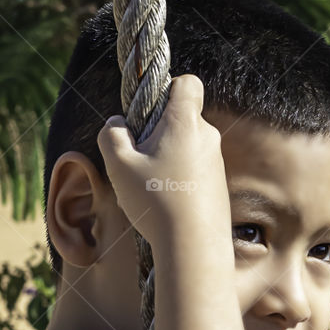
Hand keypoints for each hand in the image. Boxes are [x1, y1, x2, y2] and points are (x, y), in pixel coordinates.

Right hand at [96, 74, 231, 251]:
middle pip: (182, 117)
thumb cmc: (155, 201)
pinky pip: (195, 170)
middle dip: (159, 131)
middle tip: (140, 159)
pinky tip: (166, 204)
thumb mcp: (118, 166)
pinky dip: (179, 179)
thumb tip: (116, 123)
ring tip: (151, 187)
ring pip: (187, 146)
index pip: (187, 82)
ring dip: (168, 158)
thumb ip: (111, 135)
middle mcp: (207, 136)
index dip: (167, 88)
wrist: (194, 246)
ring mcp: (216, 161)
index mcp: (185, 122)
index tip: (149, 111)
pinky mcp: (218, 185)